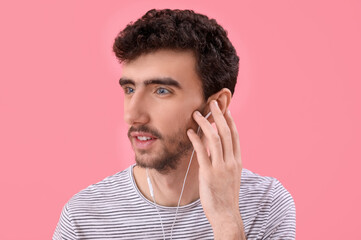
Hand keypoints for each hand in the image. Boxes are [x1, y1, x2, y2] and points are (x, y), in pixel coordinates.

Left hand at [187, 100, 244, 238]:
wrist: (225, 214)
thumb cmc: (226, 195)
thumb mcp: (231, 176)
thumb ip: (227, 161)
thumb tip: (220, 149)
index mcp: (237, 161)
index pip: (235, 135)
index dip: (230, 120)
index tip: (225, 109)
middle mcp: (231, 161)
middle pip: (226, 132)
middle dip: (219, 115)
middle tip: (212, 103)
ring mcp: (221, 167)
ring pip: (215, 139)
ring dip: (205, 124)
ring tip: (197, 114)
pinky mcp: (208, 174)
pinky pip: (202, 152)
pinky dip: (196, 140)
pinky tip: (189, 132)